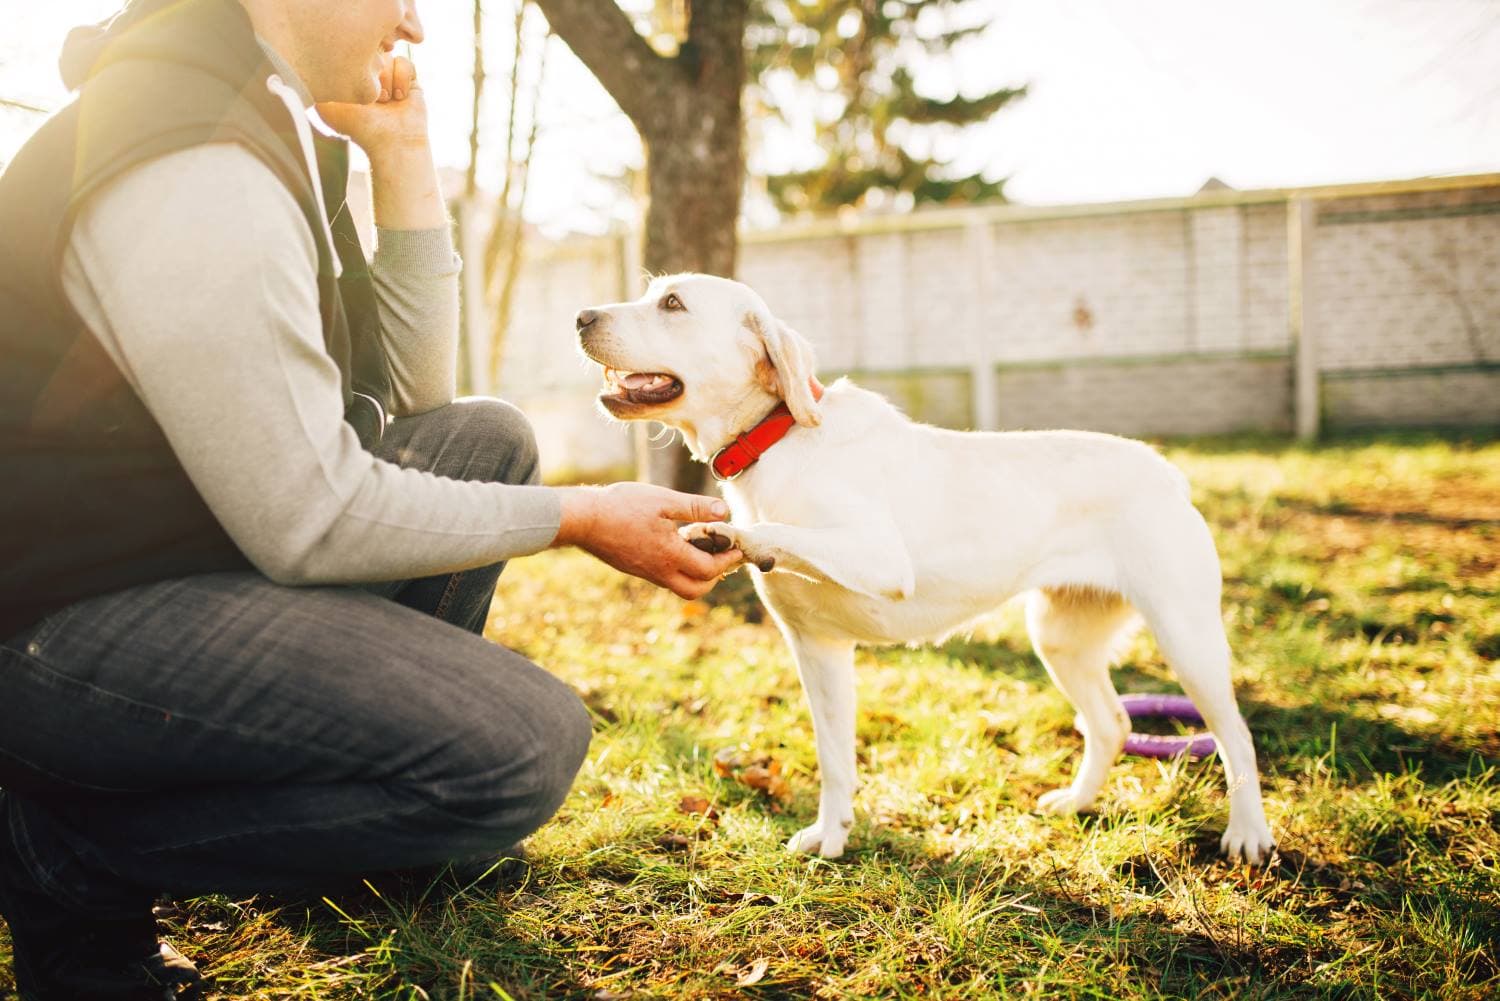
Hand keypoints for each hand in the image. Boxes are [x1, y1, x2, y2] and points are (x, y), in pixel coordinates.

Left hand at [315, 53, 427, 159]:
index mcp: (351, 79)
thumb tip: (305, 65)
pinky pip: (404, 61)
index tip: (354, 90)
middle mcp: (370, 77)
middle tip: (374, 100)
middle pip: (371, 51)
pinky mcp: (410, 80)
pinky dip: (401, 79)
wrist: (391, 141)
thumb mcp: (326, 108)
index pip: (351, 52)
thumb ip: (313, 86)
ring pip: (387, 56)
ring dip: (386, 80)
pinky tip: (399, 97)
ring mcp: (390, 77)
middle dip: (372, 75)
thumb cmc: (360, 127)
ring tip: (386, 100)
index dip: (355, 68)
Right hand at [553, 483, 742, 599]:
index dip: (727, 559)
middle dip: (715, 576)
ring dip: (698, 574)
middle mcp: (660, 571)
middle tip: (722, 555)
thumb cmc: (623, 506)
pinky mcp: (636, 569)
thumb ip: (696, 507)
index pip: (709, 569)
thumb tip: (725, 512)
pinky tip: (678, 545)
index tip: (736, 547)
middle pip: (697, 589)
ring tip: (702, 548)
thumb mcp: (664, 500)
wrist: (583, 520)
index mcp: (670, 556)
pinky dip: (680, 568)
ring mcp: (646, 573)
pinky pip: (665, 577)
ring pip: (681, 586)